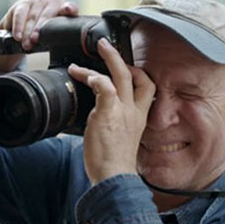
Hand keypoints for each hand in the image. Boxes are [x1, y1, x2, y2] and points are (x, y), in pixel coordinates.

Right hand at [0, 0, 78, 71]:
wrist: (26, 36)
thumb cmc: (46, 37)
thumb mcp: (55, 39)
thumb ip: (61, 41)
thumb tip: (66, 56)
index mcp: (65, 11)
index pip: (70, 8)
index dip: (70, 8)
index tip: (68, 10)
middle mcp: (52, 3)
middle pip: (47, 14)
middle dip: (40, 28)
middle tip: (35, 41)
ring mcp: (37, 2)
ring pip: (32, 16)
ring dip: (28, 31)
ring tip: (26, 44)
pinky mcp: (22, 4)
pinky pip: (19, 15)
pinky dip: (18, 27)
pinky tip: (18, 36)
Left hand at [68, 38, 155, 184]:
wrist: (114, 178)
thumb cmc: (114, 162)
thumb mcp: (123, 138)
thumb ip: (117, 121)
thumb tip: (101, 113)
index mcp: (139, 116)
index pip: (147, 86)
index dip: (138, 72)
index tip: (125, 67)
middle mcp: (133, 110)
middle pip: (134, 75)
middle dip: (118, 56)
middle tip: (103, 45)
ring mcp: (122, 111)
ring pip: (119, 75)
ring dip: (101, 63)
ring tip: (78, 65)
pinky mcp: (108, 114)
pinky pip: (105, 88)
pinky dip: (93, 78)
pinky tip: (82, 77)